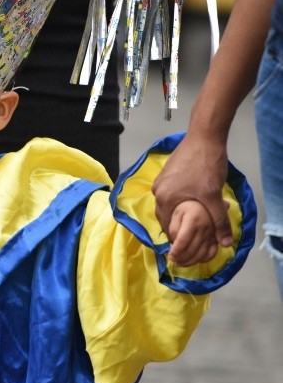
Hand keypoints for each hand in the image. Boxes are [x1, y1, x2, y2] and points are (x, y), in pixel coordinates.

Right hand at [153, 132, 232, 246]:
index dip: (177, 237)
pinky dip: (176, 201)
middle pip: (164, 216)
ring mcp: (160, 181)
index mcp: (165, 199)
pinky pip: (168, 193)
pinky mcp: (166, 173)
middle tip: (190, 234)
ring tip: (190, 219)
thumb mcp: (214, 196)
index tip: (188, 245)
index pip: (167, 227)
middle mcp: (158, 191)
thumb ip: (218, 221)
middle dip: (175, 226)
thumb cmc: (206, 166)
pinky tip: (189, 201)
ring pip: (166, 204)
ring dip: (176, 213)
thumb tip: (225, 243)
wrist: (204, 137)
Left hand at [167, 200, 218, 266]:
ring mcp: (213, 234)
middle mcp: (206, 228)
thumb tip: (174, 244)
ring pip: (202, 254)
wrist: (204, 202)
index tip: (170, 256)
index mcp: (194, 220)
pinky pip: (212, 253)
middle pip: (193, 249)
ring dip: (190, 262)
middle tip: (174, 261)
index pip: (183, 240)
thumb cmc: (186, 207)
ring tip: (180, 263)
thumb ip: (173, 228)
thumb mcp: (176, 214)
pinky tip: (193, 260)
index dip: (176, 251)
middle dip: (181, 258)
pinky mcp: (217, 238)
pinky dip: (202, 259)